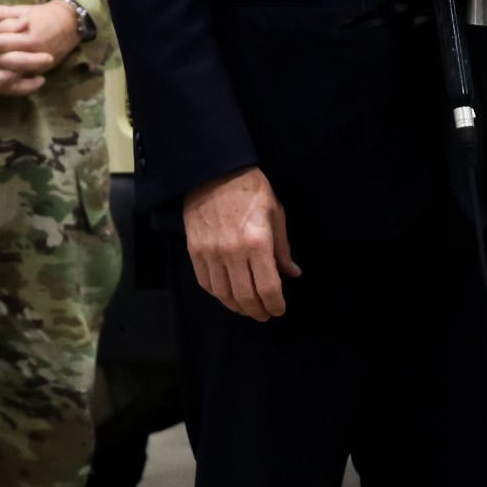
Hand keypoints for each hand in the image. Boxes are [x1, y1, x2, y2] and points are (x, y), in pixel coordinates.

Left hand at [0, 0, 88, 86]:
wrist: (67, 26)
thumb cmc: (40, 16)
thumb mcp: (21, 10)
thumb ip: (0, 12)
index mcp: (27, 37)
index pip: (3, 42)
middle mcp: (30, 56)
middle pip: (6, 68)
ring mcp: (30, 69)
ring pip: (8, 83)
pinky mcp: (29, 76)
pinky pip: (10, 88)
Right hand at [184, 168, 296, 321]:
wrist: (213, 172)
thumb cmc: (251, 190)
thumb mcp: (276, 214)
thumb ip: (283, 248)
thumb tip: (292, 274)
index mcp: (258, 244)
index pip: (268, 288)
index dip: (275, 305)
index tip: (279, 309)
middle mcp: (233, 253)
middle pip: (245, 297)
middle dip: (257, 311)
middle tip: (264, 314)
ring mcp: (210, 254)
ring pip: (224, 294)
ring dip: (237, 307)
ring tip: (247, 308)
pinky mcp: (194, 251)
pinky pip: (206, 282)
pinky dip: (218, 294)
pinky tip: (227, 295)